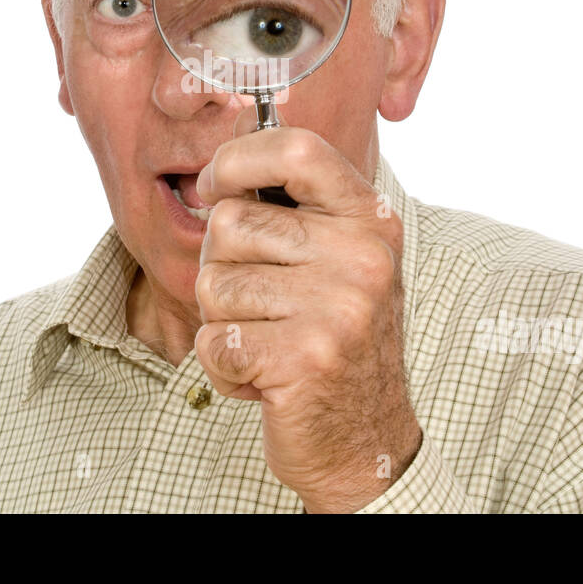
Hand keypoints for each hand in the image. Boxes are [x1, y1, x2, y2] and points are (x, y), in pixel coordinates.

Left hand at [193, 122, 421, 513]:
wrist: (370, 444)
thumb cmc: (337, 342)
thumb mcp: (338, 259)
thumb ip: (294, 204)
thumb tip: (228, 139)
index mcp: (370, 220)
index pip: (296, 148)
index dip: (236, 159)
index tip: (212, 186)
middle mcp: (362, 256)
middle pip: (230, 222)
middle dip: (223, 268)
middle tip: (263, 308)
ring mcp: (337, 307)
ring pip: (214, 283)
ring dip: (224, 322)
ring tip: (270, 344)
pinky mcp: (305, 358)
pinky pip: (212, 339)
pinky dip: (222, 366)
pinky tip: (264, 379)